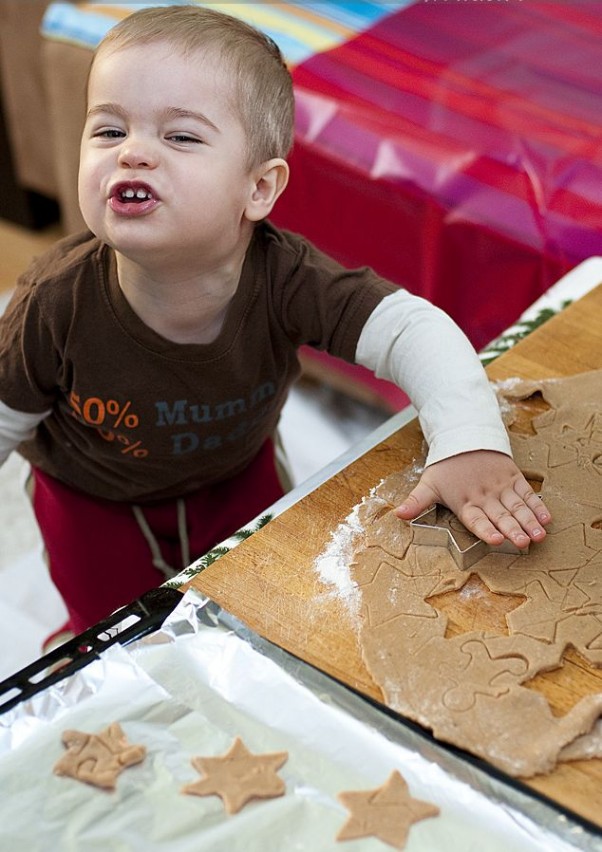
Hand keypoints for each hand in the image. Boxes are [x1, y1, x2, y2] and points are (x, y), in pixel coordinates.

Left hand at [394, 450, 550, 547]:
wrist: (464, 435)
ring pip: (517, 507)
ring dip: (529, 521)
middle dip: (513, 530)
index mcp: (464, 501)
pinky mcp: (512, 477)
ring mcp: (500, 487)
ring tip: (539, 536)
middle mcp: (484, 496)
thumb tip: (397, 515)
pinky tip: (546, 518)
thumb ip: (415, 502)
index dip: (485, 529)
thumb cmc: (446, 465)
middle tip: (524, 542)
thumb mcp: (428, 483)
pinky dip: (537, 505)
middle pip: (500, 515)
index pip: (476, 519)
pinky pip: (527, 493)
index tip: (495, 539)